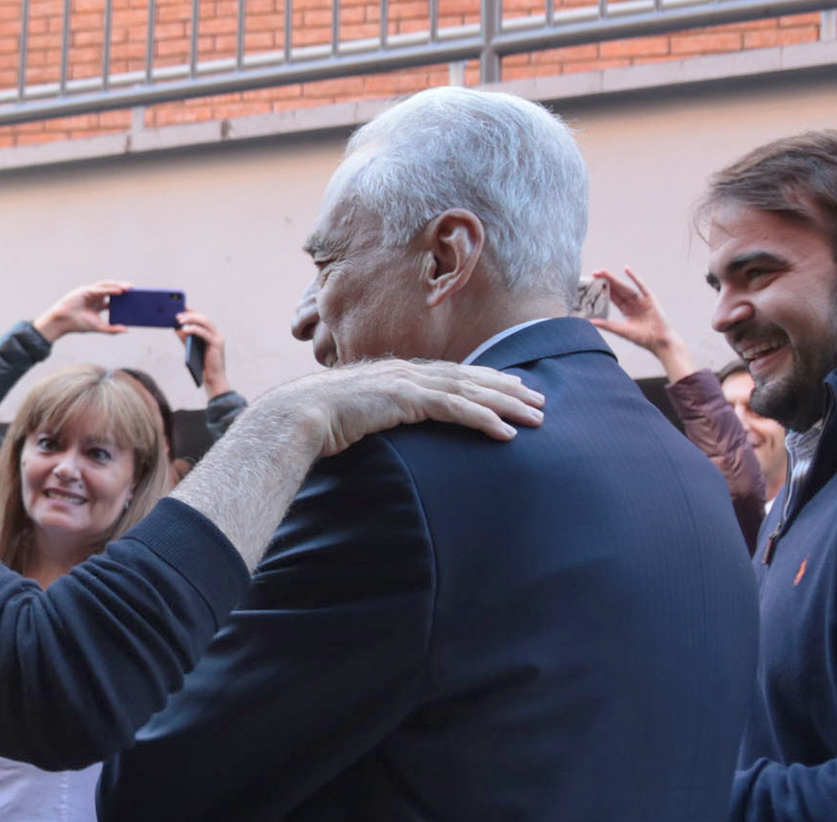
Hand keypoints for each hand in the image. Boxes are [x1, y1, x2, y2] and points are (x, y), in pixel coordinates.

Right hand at [35, 280, 131, 342]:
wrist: (63, 322)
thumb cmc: (78, 324)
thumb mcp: (99, 327)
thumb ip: (112, 329)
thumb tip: (126, 329)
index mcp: (98, 304)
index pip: (113, 299)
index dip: (124, 298)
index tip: (135, 299)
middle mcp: (95, 296)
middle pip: (112, 290)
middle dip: (123, 290)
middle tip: (136, 291)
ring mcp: (90, 292)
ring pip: (107, 286)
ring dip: (118, 286)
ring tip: (129, 288)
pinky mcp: (85, 290)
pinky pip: (100, 288)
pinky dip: (110, 289)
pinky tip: (119, 291)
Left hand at [175, 309, 229, 396]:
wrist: (213, 380)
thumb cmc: (203, 365)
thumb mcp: (191, 348)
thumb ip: (186, 337)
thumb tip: (176, 327)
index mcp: (211, 333)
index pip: (201, 318)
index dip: (192, 311)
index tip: (181, 306)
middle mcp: (216, 333)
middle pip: (203, 318)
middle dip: (190, 315)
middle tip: (177, 315)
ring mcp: (218, 337)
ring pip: (204, 322)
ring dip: (191, 319)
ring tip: (179, 320)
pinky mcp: (217, 343)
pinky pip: (204, 332)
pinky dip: (194, 329)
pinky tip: (184, 329)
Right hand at [263, 359, 544, 461]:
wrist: (297, 415)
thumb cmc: (319, 423)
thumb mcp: (357, 418)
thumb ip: (378, 418)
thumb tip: (384, 433)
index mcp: (399, 375)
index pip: (453, 375)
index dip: (486, 380)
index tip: (512, 387)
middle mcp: (408, 373)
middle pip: (470, 379)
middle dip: (508, 390)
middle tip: (539, 401)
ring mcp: (408, 383)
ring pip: (470, 393)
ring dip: (506, 406)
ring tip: (536, 418)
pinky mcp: (406, 400)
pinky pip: (455, 411)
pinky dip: (483, 420)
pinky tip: (506, 433)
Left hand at [590, 268, 698, 381]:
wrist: (660, 341)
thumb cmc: (644, 338)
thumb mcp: (622, 331)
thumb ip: (608, 325)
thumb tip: (591, 322)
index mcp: (627, 310)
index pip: (613, 298)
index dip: (603, 290)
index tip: (593, 283)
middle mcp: (633, 303)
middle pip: (617, 290)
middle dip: (607, 281)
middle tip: (595, 272)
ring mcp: (641, 300)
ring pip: (625, 287)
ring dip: (615, 279)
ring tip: (604, 272)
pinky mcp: (650, 299)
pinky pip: (641, 286)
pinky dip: (634, 278)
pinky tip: (626, 270)